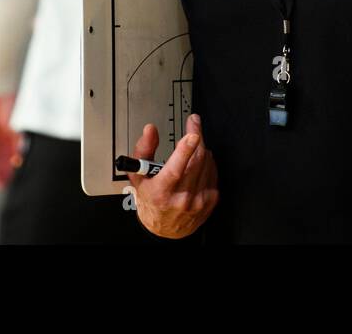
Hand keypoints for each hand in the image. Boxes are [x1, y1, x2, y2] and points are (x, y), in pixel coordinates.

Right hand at [128, 114, 217, 238]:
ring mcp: (198, 201)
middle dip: (197, 136)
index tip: (192, 135)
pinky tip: (197, 166)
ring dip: (201, 150)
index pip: (175, 170)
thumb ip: (143, 150)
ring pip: (207, 163)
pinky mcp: (210, 201)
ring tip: (191, 150)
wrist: (164, 226)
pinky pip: (213, 172)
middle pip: (196, 161)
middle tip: (194, 124)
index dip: (185, 150)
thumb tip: (150, 130)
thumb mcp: (138, 175)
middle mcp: (181, 198)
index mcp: (161, 192)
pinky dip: (207, 163)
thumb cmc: (150, 198)